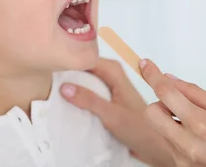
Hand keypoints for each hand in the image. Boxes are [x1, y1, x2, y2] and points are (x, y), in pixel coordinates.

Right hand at [60, 58, 174, 166]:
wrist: (156, 147)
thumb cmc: (141, 130)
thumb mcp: (111, 115)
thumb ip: (89, 100)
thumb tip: (65, 87)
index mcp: (116, 72)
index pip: (87, 58)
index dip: (70, 61)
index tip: (52, 66)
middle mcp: (113, 76)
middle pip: (85, 67)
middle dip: (69, 72)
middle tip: (48, 78)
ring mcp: (111, 88)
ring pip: (87, 80)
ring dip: (74, 84)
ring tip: (53, 89)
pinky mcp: (109, 100)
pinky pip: (90, 92)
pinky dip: (80, 95)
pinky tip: (68, 102)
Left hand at [140, 59, 205, 166]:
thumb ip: (196, 94)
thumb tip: (171, 79)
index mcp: (202, 125)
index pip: (166, 93)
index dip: (152, 75)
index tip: (145, 64)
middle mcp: (187, 145)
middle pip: (151, 113)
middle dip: (160, 102)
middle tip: (179, 103)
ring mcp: (182, 160)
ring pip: (159, 129)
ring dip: (169, 120)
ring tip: (197, 125)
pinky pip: (169, 144)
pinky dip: (176, 135)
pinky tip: (199, 139)